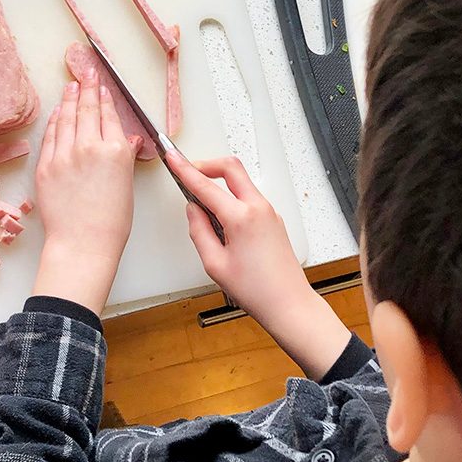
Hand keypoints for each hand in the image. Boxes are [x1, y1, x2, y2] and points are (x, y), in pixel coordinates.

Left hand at [32, 70, 140, 313]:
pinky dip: (54, 121)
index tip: (101, 84)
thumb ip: (124, 156)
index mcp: (116, 150)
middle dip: (86, 87)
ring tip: (69, 85)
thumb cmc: (112, 222)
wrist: (83, 243)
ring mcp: (65, 155)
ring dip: (68, 99)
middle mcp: (90, 147)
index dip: (104, 96)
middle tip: (85, 72)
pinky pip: (50, 136)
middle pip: (87, 109)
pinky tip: (56, 113)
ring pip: (66, 118)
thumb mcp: (126, 184)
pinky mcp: (46, 166)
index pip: (108, 114)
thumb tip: (126, 140)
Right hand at [167, 154, 352, 379]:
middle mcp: (259, 208)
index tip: (173, 158)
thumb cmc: (256, 290)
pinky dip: (233, 199)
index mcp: (242, 218)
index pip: (206, 185)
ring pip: (242, 182)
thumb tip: (193, 210)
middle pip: (231, 168)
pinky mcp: (273, 220)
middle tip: (189, 172)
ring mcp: (269, 212)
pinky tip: (222, 220)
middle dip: (208, 164)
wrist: (289, 304)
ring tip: (203, 206)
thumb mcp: (214, 264)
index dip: (185, 170)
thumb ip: (199, 231)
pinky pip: (249, 199)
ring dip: (221, 184)